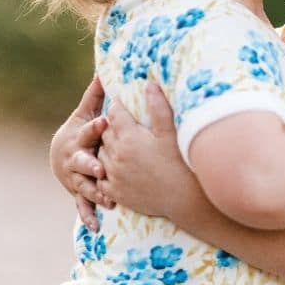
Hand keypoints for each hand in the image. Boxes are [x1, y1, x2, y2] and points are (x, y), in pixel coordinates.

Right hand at [49, 76, 111, 229]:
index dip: (96, 126)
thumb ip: (96, 96)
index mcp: (80, 138)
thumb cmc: (81, 131)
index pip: (88, 131)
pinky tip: (96, 227)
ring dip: (94, 193)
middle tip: (101, 168)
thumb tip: (104, 70)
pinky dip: (88, 216)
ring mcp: (76, 178)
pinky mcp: (79, 193)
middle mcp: (76, 159)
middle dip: (90, 164)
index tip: (106, 121)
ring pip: (84, 186)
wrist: (60, 156)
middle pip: (82, 161)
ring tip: (108, 199)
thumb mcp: (85, 113)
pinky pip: (83, 205)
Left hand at [99, 84, 198, 219]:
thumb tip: (149, 85)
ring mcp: (114, 175)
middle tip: (124, 125)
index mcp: (129, 137)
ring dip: (107, 148)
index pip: (114, 114)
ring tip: (121, 147)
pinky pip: (101, 178)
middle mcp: (117, 155)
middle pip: (105, 133)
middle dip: (112, 127)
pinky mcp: (115, 192)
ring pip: (100, 154)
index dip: (118, 107)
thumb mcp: (171, 133)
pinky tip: (115, 169)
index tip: (123, 104)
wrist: (184, 199)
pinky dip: (105, 172)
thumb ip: (158, 108)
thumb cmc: (181, 163)